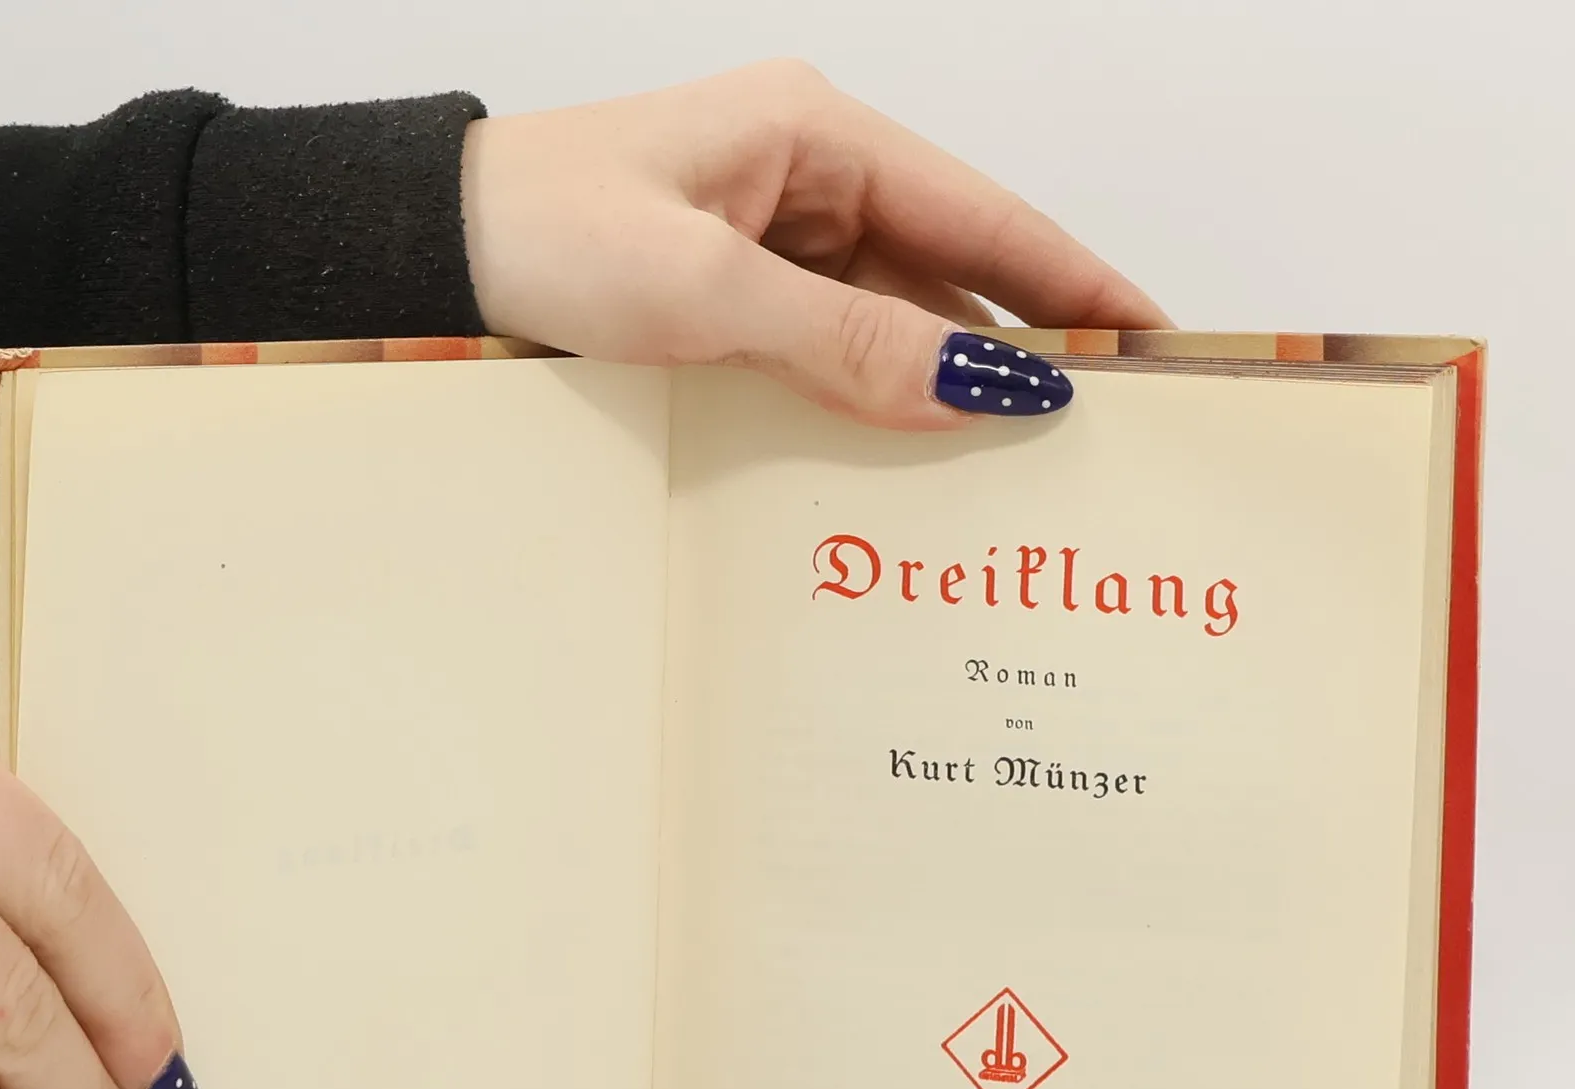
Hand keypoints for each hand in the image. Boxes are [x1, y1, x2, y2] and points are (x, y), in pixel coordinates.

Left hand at [462, 60, 1168, 430]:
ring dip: (944, 383)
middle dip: (1022, 346)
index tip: (1152, 344)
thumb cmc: (542, 235)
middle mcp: (805, 180)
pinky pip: (831, 348)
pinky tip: (907, 454)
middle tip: (1103, 430)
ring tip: (1021, 465)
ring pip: (893, 316)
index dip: (1073, 284)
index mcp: (814, 136)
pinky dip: (872, 396)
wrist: (423, 254)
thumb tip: (975, 389)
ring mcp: (769, 239)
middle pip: (951, 269)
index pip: (982, 215)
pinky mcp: (730, 295)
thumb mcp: (702, 289)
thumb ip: (843, 339)